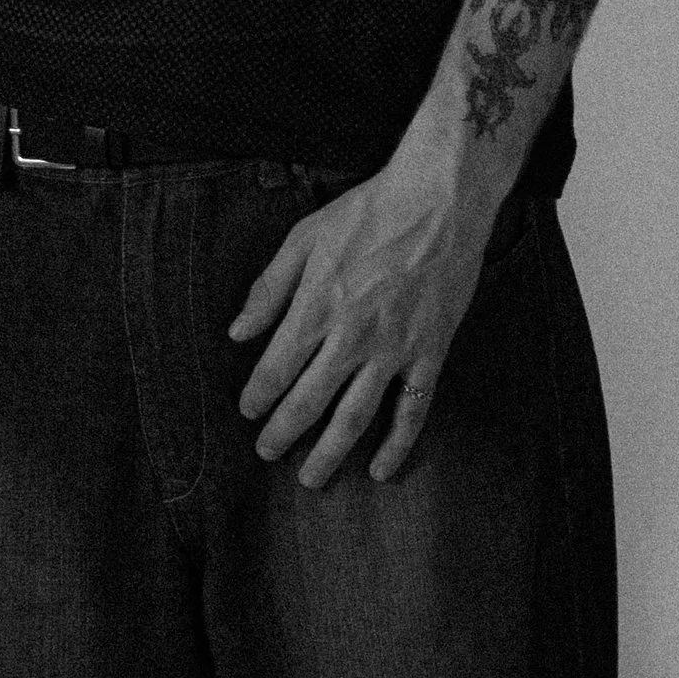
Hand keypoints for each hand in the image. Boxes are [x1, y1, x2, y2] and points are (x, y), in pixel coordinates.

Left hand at [229, 157, 499, 488]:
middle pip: (309, 402)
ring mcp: (394, 349)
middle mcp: (352, 336)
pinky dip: (398, 444)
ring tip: (311, 479)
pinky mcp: (430, 351)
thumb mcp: (306, 236)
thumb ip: (269, 288)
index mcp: (317, 307)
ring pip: (355, 416)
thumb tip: (237, 331)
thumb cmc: (371, 210)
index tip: (248, 411)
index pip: (277, 368)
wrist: (441, 198)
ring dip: (329, 452)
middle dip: (283, 433)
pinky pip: (413, 409)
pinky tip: (381, 469)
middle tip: (266, 453)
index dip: (258, 396)